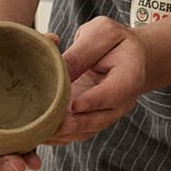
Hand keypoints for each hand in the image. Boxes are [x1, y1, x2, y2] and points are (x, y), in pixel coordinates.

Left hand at [52, 16, 151, 136]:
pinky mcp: (94, 120)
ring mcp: (108, 115)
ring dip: (62, 133)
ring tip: (39, 132)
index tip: (73, 105)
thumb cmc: (116, 42)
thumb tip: (57, 72)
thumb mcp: (101, 34)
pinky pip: (77, 133)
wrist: (132, 58)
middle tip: (49, 125)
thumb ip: (80, 52)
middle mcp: (122, 103)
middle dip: (73, 125)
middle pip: (98, 119)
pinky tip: (40, 133)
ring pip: (85, 131)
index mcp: (130, 76)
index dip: (93, 100)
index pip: (113, 92)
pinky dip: (59, 136)